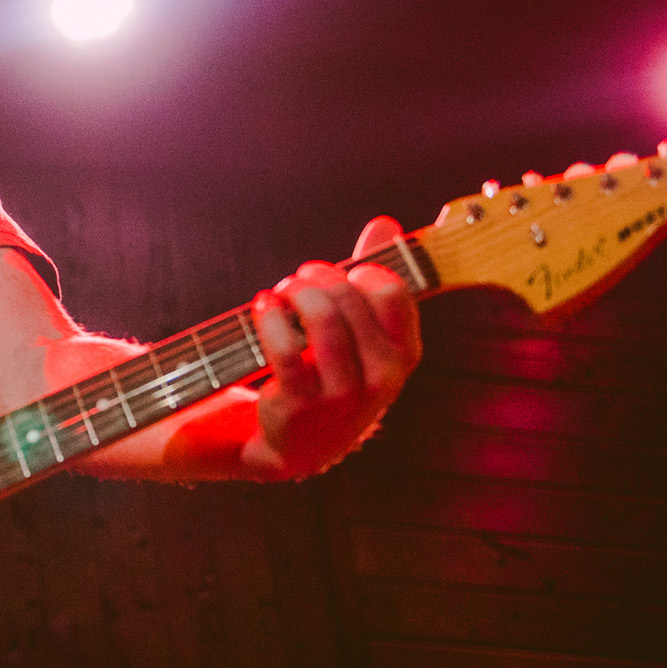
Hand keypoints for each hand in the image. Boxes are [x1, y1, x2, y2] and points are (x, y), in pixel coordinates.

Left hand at [248, 216, 422, 479]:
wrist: (297, 443)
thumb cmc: (332, 373)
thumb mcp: (360, 331)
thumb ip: (372, 277)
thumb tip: (385, 224)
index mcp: (403, 356)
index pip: (393, 293)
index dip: (361, 270)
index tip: (342, 272)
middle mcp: (381, 379)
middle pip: (350, 299)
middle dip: (318, 276)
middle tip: (300, 280)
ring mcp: (341, 396)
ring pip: (321, 319)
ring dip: (294, 292)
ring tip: (282, 291)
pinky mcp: (300, 406)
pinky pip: (284, 348)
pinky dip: (269, 317)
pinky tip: (263, 306)